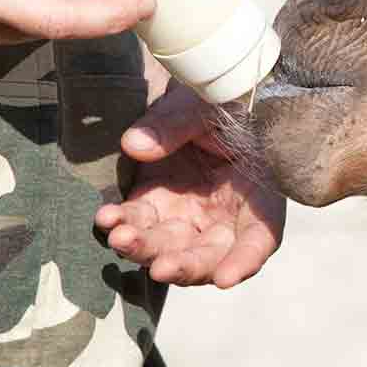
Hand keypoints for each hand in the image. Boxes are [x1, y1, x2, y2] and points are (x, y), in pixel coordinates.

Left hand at [98, 81, 286, 287]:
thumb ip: (176, 125)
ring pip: (169, 248)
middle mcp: (224, 216)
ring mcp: (187, 216)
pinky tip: (107, 218)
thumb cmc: (219, 100)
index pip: (260, 237)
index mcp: (256, 194)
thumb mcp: (207, 106)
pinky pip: (137, 226)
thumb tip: (135, 146)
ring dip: (146, 249)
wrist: (196, 88)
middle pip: (210, 255)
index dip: (246, 260)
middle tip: (161, 267)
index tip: (226, 279)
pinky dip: (121, 225)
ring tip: (120, 237)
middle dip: (185, 265)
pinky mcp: (154, 207)